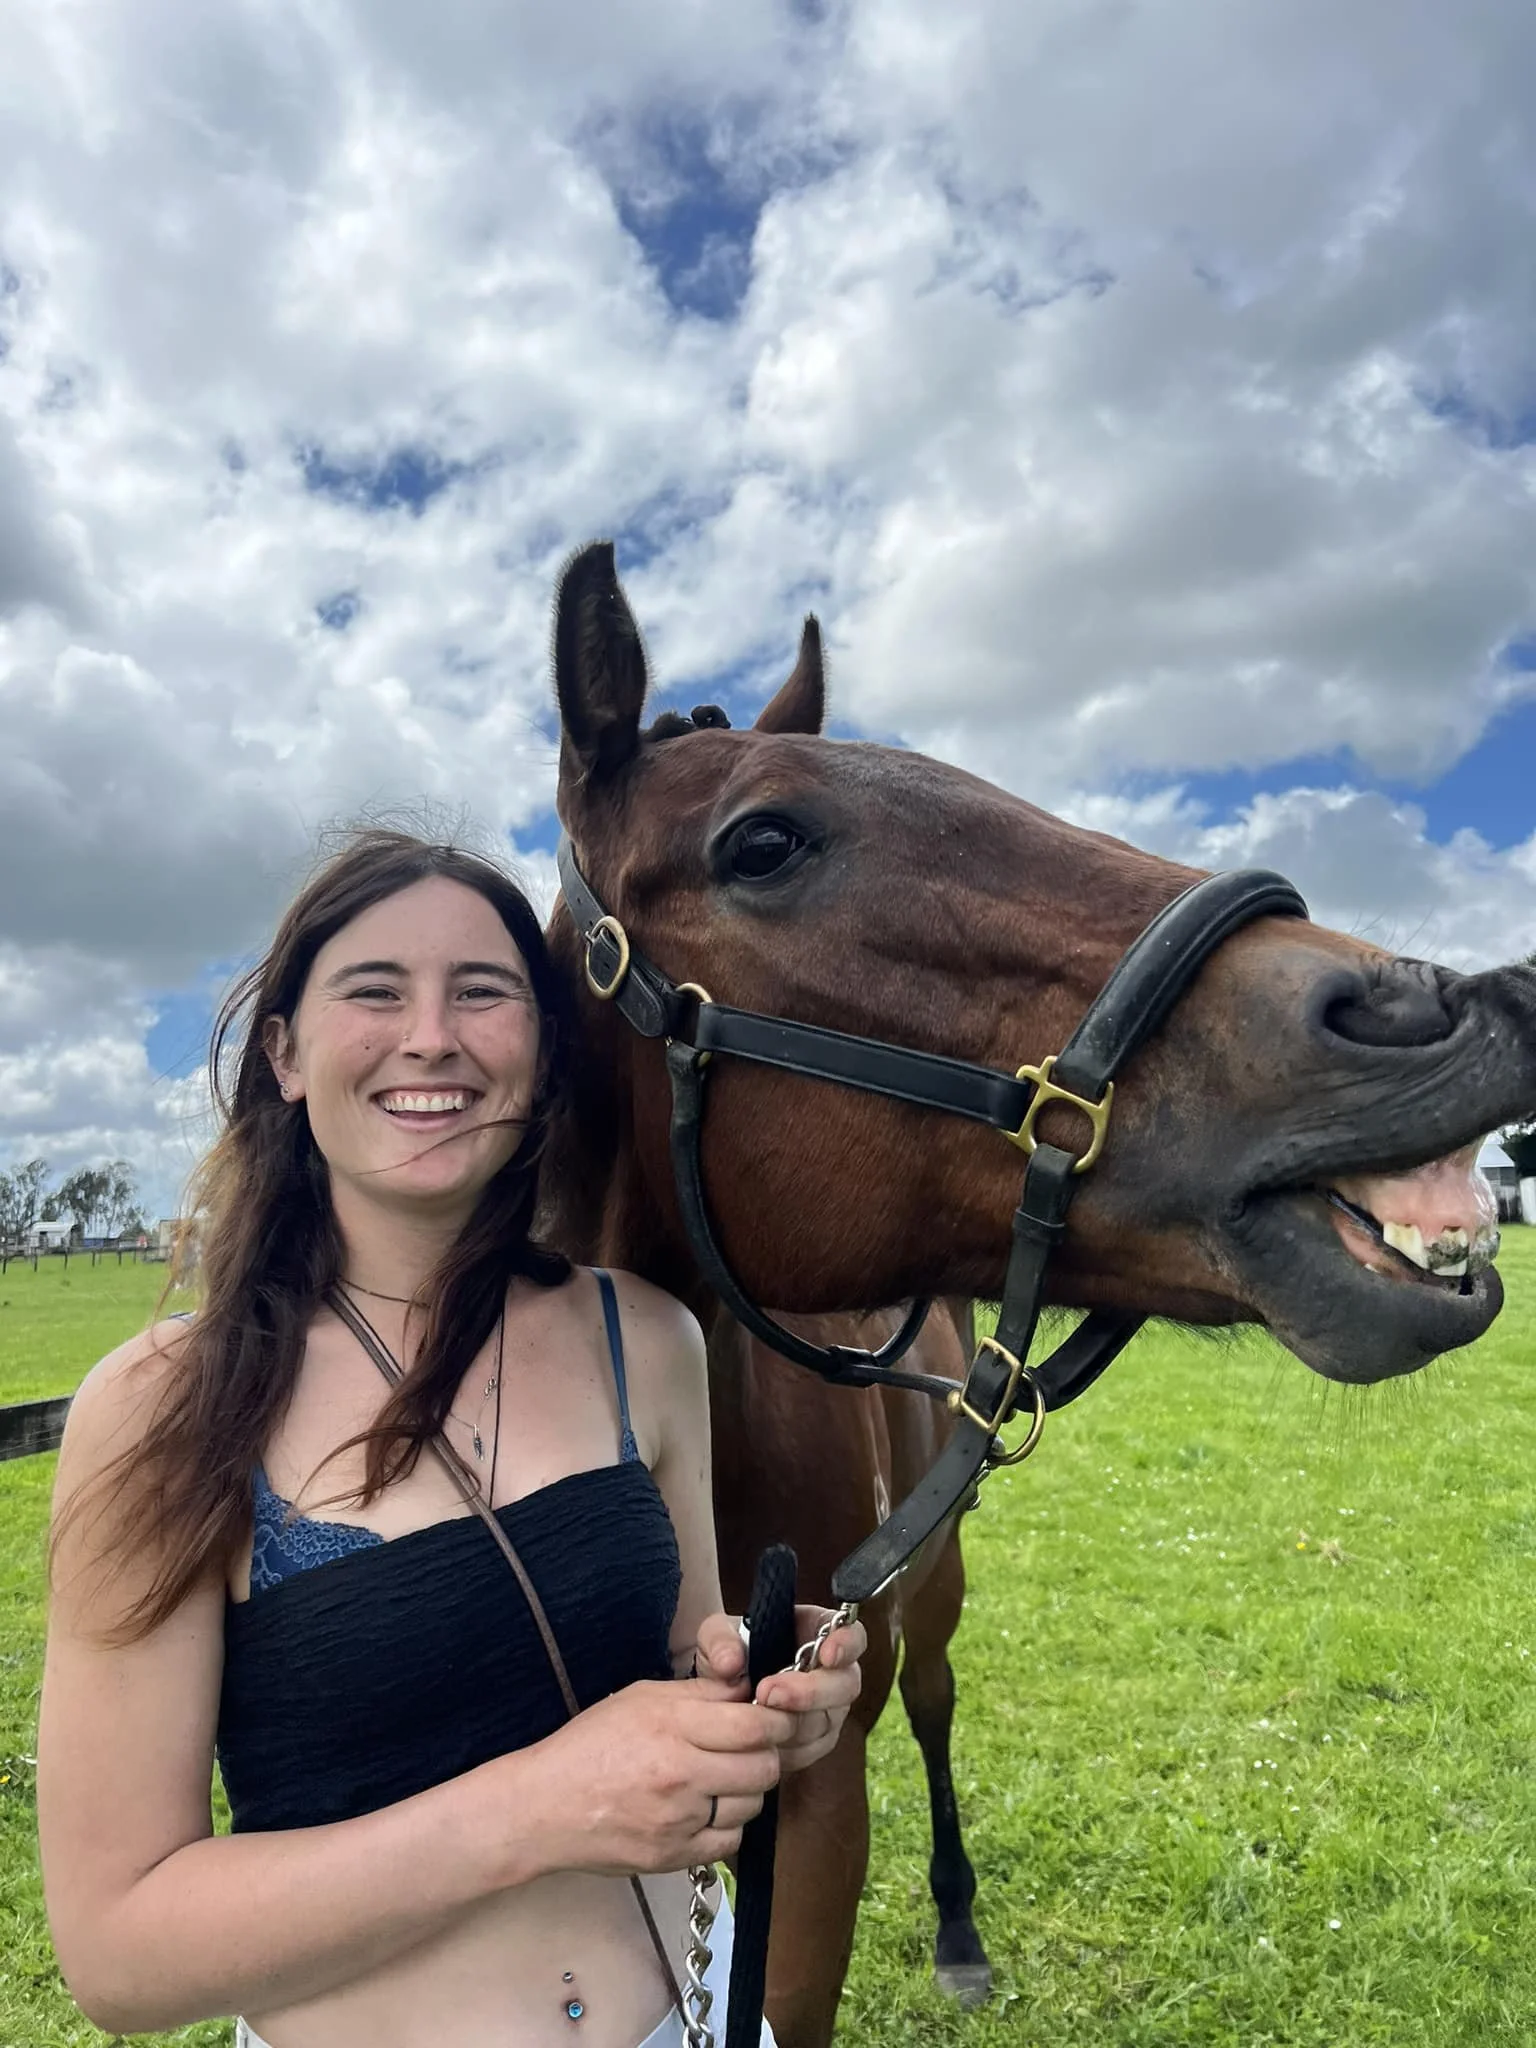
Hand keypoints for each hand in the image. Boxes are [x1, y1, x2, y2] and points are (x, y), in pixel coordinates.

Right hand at [534, 1680, 791, 1875]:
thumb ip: (698, 1695)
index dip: (776, 1721)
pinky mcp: (674, 1856)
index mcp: (672, 1726)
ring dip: (747, 1790)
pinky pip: (729, 1841)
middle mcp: (681, 1774)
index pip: (754, 1726)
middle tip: (751, 1749)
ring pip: (751, 1806)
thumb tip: (748, 1691)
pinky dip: (727, 1826)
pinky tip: (706, 1811)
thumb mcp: (640, 1698)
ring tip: (723, 1779)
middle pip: (763, 1768)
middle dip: (767, 1755)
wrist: (545, 1807)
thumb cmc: (590, 1744)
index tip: (774, 1719)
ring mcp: (679, 1821)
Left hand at [692, 1607, 865, 1773]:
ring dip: (792, 1721)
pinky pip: (811, 1750)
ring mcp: (828, 1709)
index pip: (852, 1635)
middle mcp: (832, 1672)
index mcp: (818, 1632)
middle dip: (810, 1691)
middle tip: (769, 1692)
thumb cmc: (725, 1653)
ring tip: (756, 1714)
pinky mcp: (815, 1742)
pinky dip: (786, 1746)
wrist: (717, 1693)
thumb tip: (731, 1662)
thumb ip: (719, 1640)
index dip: (846, 1644)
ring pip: (827, 1721)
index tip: (827, 1654)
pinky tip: (761, 1738)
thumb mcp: (714, 1636)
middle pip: (846, 1684)